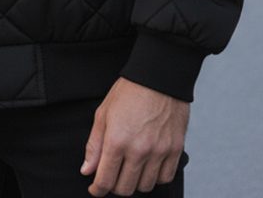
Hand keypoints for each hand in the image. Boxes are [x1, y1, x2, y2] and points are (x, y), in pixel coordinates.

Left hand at [80, 77, 188, 195]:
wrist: (159, 76)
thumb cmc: (130, 91)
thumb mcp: (104, 113)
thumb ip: (94, 145)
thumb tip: (88, 170)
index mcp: (117, 140)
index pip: (105, 180)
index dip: (97, 189)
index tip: (96, 188)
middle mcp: (138, 150)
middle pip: (125, 188)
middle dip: (115, 186)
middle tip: (113, 175)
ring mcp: (159, 151)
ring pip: (145, 186)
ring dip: (135, 182)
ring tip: (131, 168)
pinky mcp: (175, 149)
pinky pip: (165, 177)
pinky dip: (155, 177)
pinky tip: (149, 166)